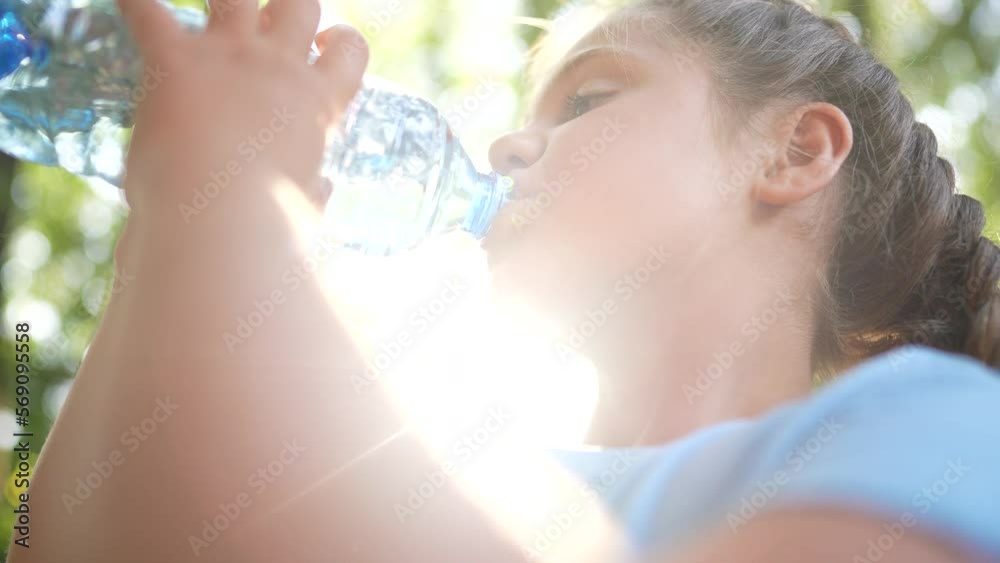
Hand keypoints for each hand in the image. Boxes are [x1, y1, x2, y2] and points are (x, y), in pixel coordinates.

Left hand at [115, 0, 367, 211]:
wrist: (221, 218)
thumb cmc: (272, 224)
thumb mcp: (306, 208)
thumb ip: (315, 191)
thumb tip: (325, 190)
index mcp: (319, 102)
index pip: (351, 48)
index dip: (340, 41)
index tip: (324, 48)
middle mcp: (279, 66)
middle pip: (299, 4)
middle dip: (288, 10)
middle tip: (270, 32)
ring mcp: (228, 56)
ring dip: (230, 2)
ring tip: (220, 15)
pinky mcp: (173, 60)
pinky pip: (146, 9)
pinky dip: (133, 1)